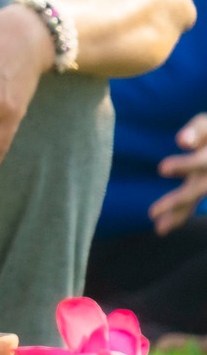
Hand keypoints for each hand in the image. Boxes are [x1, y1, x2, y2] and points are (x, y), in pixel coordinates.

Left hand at [151, 113, 206, 234]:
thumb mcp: (205, 125)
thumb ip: (195, 132)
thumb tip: (182, 141)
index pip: (200, 163)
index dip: (184, 166)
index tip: (162, 169)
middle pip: (197, 190)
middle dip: (177, 201)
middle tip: (152, 213)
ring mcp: (206, 184)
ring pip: (194, 201)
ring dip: (177, 215)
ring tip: (158, 229)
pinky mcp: (202, 189)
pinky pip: (190, 206)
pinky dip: (179, 216)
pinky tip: (162, 228)